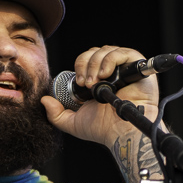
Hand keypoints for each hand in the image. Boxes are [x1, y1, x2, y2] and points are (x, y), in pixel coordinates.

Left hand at [41, 45, 160, 147]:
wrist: (121, 132)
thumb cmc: (103, 129)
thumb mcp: (73, 122)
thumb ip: (56, 114)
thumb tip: (44, 100)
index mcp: (98, 79)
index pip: (87, 59)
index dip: (80, 66)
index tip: (79, 83)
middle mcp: (112, 71)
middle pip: (95, 52)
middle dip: (86, 65)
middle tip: (86, 84)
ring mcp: (125, 68)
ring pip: (107, 50)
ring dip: (96, 65)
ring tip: (96, 83)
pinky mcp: (138, 68)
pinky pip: (124, 53)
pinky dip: (111, 60)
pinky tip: (106, 75)